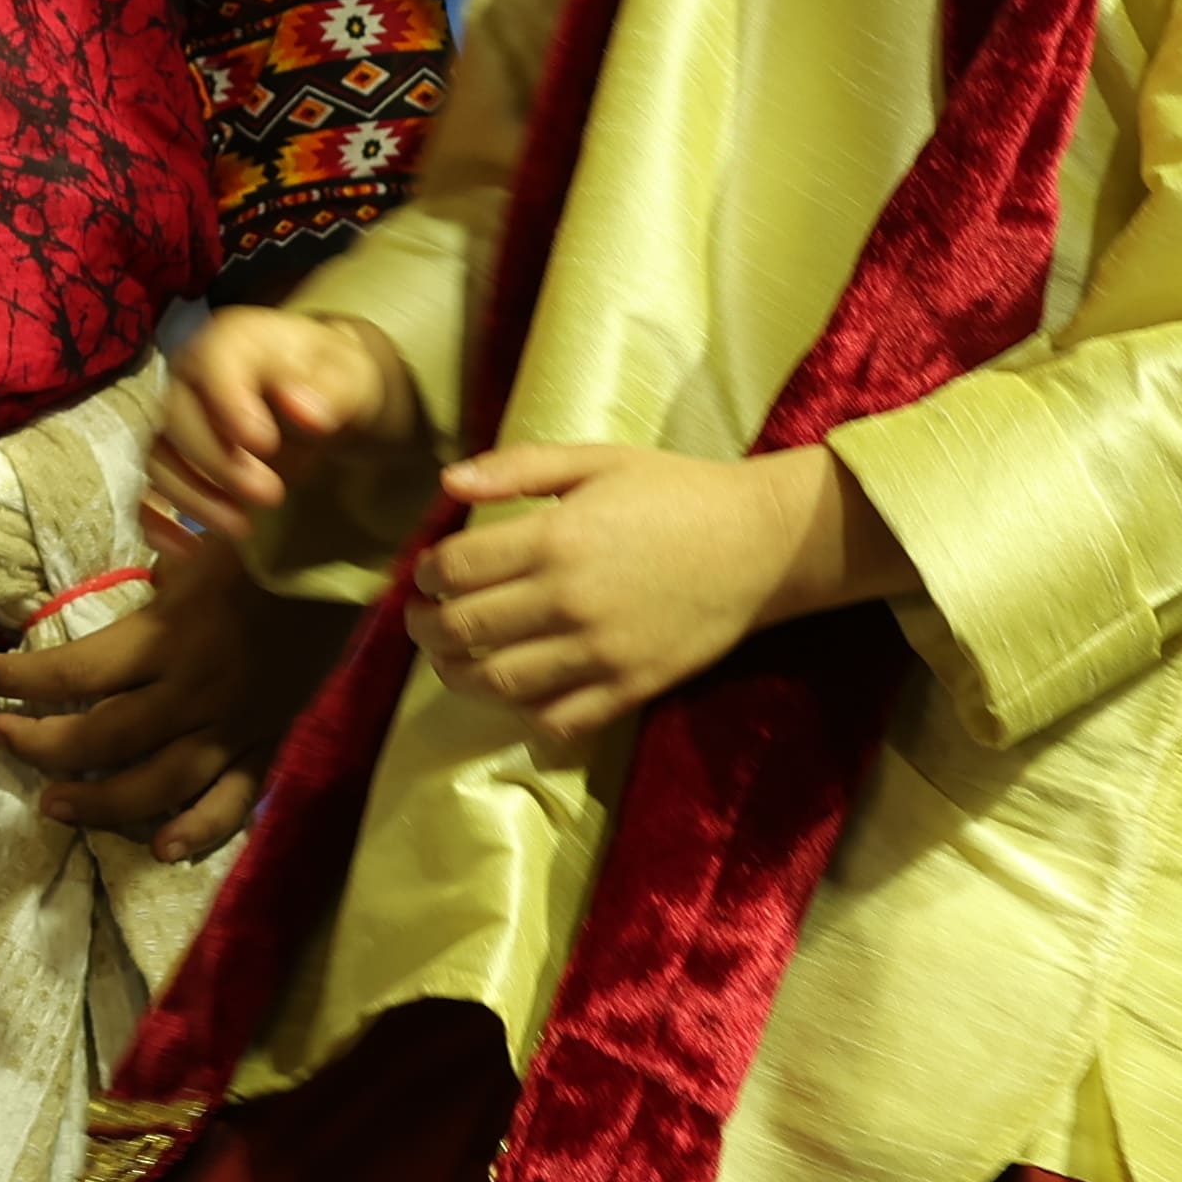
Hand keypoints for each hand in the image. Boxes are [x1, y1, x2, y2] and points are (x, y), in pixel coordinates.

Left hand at [0, 527, 353, 862]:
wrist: (350, 566)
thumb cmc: (267, 545)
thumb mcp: (196, 551)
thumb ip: (155, 586)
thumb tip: (122, 597)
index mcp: (167, 636)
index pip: (75, 672)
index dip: (22, 680)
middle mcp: (192, 690)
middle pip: (102, 738)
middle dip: (43, 745)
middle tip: (6, 741)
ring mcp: (232, 726)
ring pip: (155, 783)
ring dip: (99, 803)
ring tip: (55, 808)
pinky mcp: (267, 744)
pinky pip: (230, 800)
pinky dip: (197, 830)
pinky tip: (161, 850)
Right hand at [147, 308, 417, 541]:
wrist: (321, 395)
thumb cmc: (332, 379)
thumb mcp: (349, 377)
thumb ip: (331, 390)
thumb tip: (306, 412)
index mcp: (233, 340)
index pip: (213, 362)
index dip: (228, 403)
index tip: (264, 443)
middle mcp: (190, 374)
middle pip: (175, 416)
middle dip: (218, 463)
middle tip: (271, 495)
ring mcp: (174, 418)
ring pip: (156, 458)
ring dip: (193, 498)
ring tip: (243, 528)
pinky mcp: (172, 459)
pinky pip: (144, 490)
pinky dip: (155, 522)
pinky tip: (187, 549)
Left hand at [414, 442, 875, 746]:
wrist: (760, 543)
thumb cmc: (676, 492)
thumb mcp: (598, 460)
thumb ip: (519, 467)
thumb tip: (447, 483)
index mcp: (554, 538)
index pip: (456, 569)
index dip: (427, 574)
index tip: (428, 574)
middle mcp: (567, 600)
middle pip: (464, 630)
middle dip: (426, 628)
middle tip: (421, 620)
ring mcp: (598, 653)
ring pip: (498, 683)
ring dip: (457, 676)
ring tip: (451, 662)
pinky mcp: (628, 689)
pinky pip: (556, 720)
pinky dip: (521, 717)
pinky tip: (512, 695)